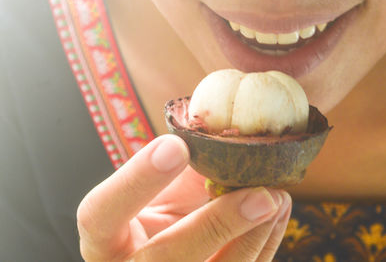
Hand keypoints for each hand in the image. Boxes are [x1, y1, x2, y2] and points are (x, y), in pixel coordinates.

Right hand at [77, 135, 291, 260]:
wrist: (158, 252)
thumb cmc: (153, 220)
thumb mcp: (154, 195)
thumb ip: (178, 174)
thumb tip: (224, 143)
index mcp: (102, 242)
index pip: (100, 215)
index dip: (136, 181)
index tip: (176, 145)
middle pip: (165, 258)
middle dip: (217, 225)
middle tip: (260, 194)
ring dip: (253, 237)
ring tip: (277, 197)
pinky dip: (264, 244)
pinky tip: (277, 215)